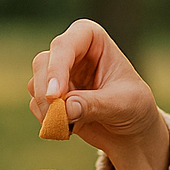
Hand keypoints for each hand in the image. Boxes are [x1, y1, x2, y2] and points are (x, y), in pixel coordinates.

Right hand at [29, 19, 169, 169]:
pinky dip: (48, 120)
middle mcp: (71, 51)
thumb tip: (65, 108)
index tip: (56, 96)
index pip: (65, 45)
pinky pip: (36, 106)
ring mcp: (58, 73)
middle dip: (47, 93)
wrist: (131, 130)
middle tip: (58, 118)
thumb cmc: (133, 108)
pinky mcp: (51, 96)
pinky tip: (69, 129)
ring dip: (47, 109)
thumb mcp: (121, 104)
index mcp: (92, 39)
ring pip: (36, 85)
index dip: (57, 68)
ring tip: (71, 126)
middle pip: (43, 63)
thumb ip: (94, 105)